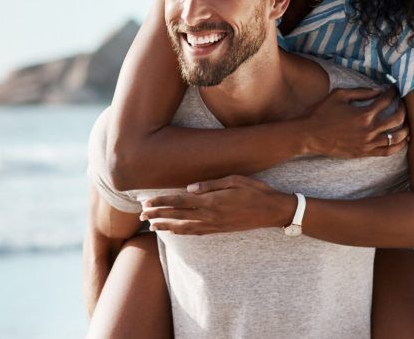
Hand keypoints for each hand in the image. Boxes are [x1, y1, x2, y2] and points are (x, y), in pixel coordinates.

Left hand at [138, 175, 294, 235]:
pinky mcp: (219, 230)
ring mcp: (214, 225)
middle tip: (140, 215)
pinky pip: (196, 233)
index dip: (161, 203)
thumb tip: (189, 189)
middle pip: (177, 216)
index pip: (179, 202)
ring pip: (184, 227)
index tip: (146, 202)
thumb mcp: (235, 180)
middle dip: (157, 215)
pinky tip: (173, 232)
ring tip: (151, 225)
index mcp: (212, 201)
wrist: (273, 212)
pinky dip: (181, 233)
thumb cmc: (256, 191)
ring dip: (166, 226)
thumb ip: (211, 184)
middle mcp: (210, 215)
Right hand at [300, 86, 408, 157]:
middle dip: (403, 108)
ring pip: (396, 137)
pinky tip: (402, 140)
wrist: (309, 135)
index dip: (392, 92)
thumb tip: (378, 90)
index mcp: (363, 114)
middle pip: (397, 118)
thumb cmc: (321, 113)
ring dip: (406, 128)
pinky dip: (398, 146)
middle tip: (402, 103)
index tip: (393, 89)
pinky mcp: (364, 153)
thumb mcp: (339, 95)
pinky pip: (388, 151)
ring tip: (407, 122)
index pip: (386, 100)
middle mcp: (369, 130)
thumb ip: (360, 92)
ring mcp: (368, 143)